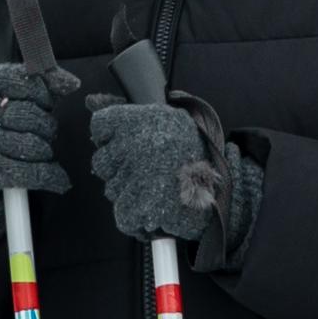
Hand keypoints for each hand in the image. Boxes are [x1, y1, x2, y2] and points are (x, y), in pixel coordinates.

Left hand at [86, 92, 257, 251]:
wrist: (225, 189)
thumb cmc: (199, 155)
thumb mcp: (171, 118)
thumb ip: (131, 113)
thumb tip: (92, 102)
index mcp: (142, 119)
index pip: (100, 125)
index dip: (109, 137)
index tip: (123, 142)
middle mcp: (134, 145)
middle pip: (102, 162)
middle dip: (120, 168)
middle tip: (147, 170)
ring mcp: (136, 177)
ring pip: (112, 189)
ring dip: (130, 192)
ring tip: (158, 188)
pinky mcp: (141, 206)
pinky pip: (123, 214)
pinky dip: (136, 217)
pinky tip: (155, 207)